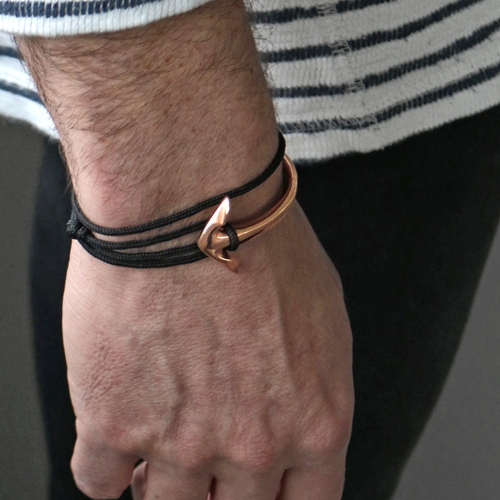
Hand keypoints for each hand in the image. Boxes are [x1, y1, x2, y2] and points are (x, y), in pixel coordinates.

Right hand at [62, 201, 353, 499]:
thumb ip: (311, 381)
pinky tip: (114, 437)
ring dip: (161, 487)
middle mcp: (253, 444)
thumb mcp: (322, 316)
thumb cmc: (261, 243)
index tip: (260, 492)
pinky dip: (107, 468)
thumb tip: (288, 407)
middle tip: (204, 458)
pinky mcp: (113, 422)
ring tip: (156, 452)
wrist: (192, 206)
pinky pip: (98, 481)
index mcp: (315, 420)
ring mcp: (183, 443)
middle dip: (221, 492)